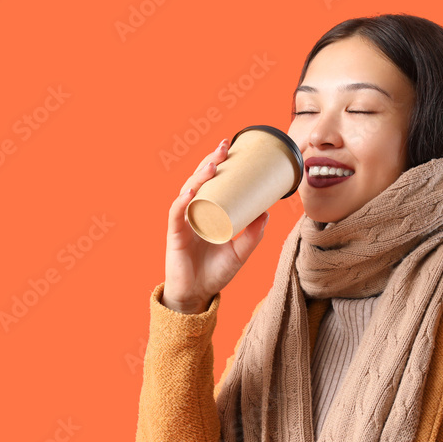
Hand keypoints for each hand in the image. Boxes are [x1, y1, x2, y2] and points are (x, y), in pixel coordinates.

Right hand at [161, 137, 269, 313]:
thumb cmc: (216, 273)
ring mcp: (183, 223)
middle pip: (199, 180)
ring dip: (199, 176)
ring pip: (187, 192)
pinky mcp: (175, 236)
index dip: (218, 164)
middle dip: (210, 161)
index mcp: (207, 212)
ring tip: (213, 164)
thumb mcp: (241, 252)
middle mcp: (193, 213)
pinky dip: (182, 202)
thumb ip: (253, 234)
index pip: (211, 182)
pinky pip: (177, 215)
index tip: (232, 148)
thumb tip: (268, 211)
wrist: (198, 295)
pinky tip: (191, 192)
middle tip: (225, 146)